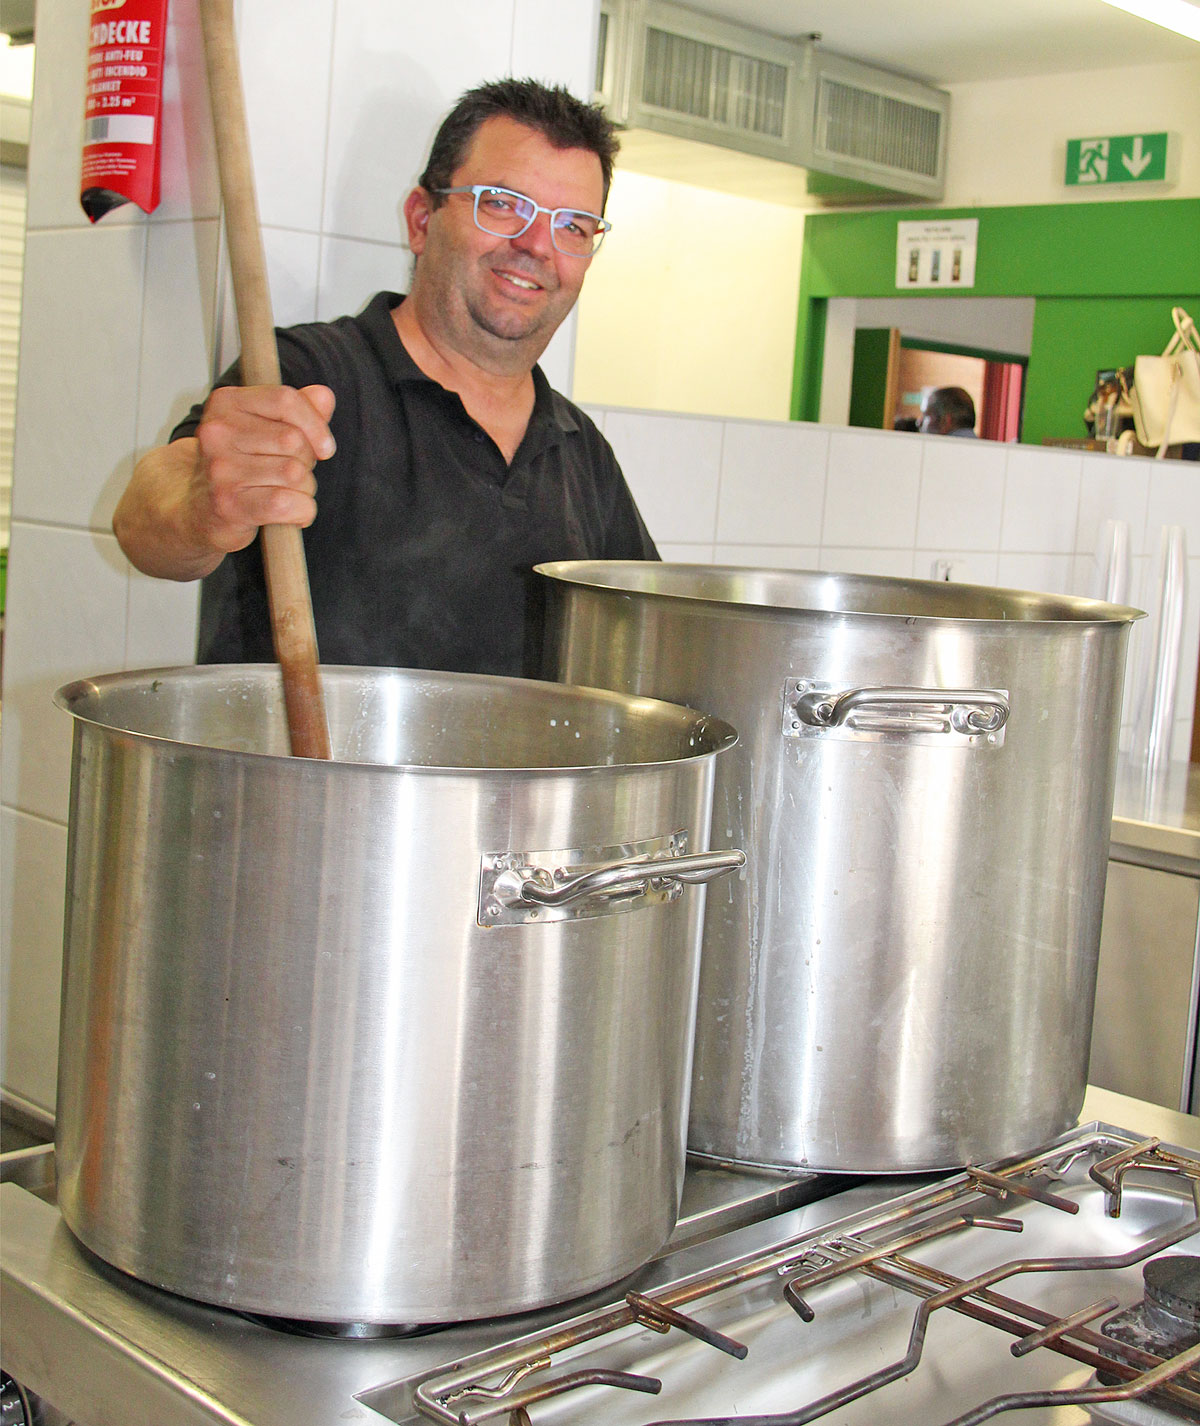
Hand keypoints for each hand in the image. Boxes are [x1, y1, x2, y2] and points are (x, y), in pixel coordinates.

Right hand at [188, 383, 336, 553]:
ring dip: (305, 489)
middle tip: (291, 473)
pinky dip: (303, 511)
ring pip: (295, 474)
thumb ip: (295, 410)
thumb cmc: (237, 466)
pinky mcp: (229, 504)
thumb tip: (324, 396)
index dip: (315, 424)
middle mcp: (217, 432)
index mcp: (225, 402)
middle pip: (293, 440)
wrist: (199, 508)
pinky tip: (293, 513)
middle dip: (307, 461)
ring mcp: (220, 469)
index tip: (324, 446)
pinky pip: (287, 504)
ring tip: (286, 492)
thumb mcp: (264, 428)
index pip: (285, 400)